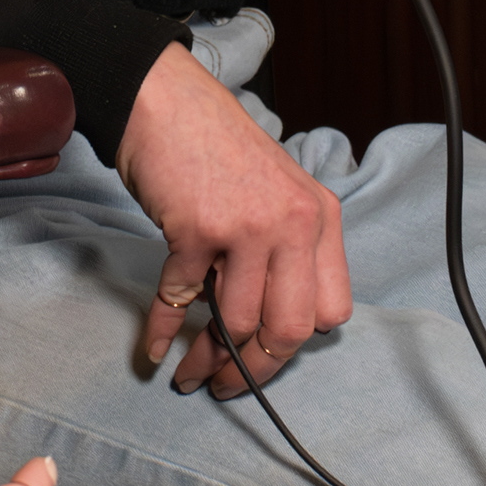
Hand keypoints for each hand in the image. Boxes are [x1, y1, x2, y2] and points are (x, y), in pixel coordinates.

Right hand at [112, 41, 351, 393]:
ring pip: (235, 322)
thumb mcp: (277, 193)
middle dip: (256, 370)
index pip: (331, 311)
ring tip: (188, 373)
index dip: (297, 342)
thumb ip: (286, 252)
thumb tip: (266, 329)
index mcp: (321, 217)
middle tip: (228, 385)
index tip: (268, 355)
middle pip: (288, 329)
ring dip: (206, 358)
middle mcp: (294, 224)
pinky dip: (164, 329)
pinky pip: (181, 300)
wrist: (166, 100)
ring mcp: (248, 226)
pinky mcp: (198, 230)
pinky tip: (155, 346)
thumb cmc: (217, 147)